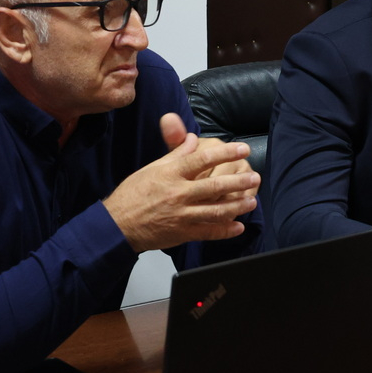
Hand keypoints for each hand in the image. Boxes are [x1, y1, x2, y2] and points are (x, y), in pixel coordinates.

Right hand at [103, 114, 260, 251]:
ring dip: (237, 206)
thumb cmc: (133, 194)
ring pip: (216, 210)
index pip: (202, 159)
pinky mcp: (182, 234)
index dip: (225, 152)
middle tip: (255, 176)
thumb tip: (193, 138)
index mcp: (170, 174)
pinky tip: (238, 226)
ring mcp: (181, 215)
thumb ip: (176, 154)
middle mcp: (178, 194)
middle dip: (238, 181)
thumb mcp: (152, 168)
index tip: (243, 148)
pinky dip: (225, 230)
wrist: (116, 225)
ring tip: (252, 200)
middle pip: (214, 186)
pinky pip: (209, 232)